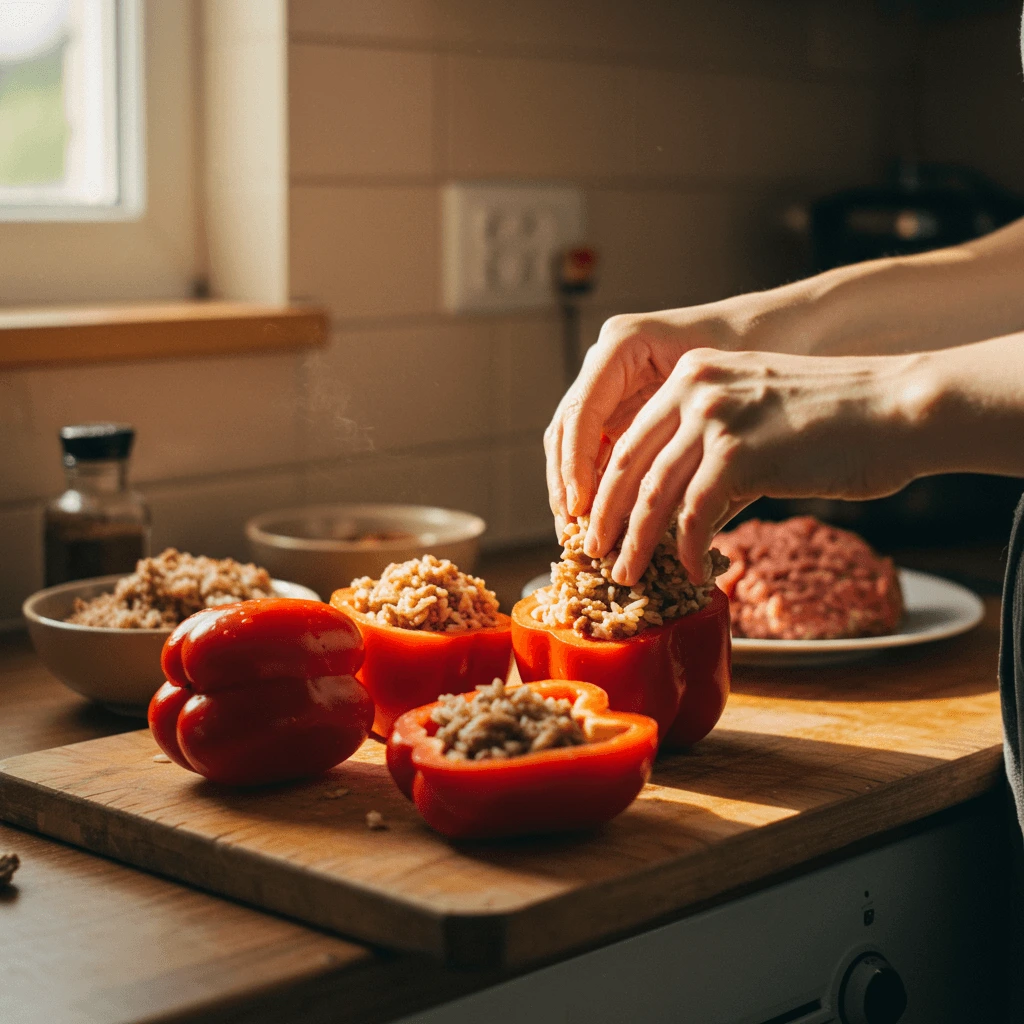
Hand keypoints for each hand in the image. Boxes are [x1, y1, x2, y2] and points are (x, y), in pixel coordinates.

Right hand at [544, 308, 746, 529]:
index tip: (581, 508)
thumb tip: (662, 507)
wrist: (775, 333)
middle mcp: (608, 361)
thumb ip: (685, 435)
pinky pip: (596, 451)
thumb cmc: (758, 352)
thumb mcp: (724, 390)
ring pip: (572, 445)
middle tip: (573, 532)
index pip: (581, 411)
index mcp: (624, 343)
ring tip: (579, 536)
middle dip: (565, 484)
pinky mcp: (621, 409)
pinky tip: (602, 522)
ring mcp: (610, 386)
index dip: (575, 464)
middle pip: (565, 429)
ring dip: (572, 491)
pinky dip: (595, 486)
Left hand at [580, 347, 926, 584]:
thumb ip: (710, 457)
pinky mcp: (738, 453)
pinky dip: (688, 551)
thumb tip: (680, 518)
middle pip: (626, 465)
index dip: (607, 487)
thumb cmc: (834, 420)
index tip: (597, 520)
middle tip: (596, 554)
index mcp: (691, 373)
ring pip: (652, 494)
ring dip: (635, 543)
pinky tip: (694, 574)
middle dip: (605, 517)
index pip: (629, 437)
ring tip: (627, 574)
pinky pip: (695, 515)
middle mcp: (693, 388)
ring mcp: (713, 417)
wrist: (897, 408)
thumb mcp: (754, 418)